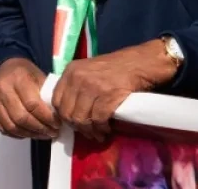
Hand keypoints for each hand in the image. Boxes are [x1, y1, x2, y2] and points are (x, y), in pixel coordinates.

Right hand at [0, 58, 57, 139]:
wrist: (4, 67)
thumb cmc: (27, 74)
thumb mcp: (40, 78)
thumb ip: (47, 96)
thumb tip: (58, 118)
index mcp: (18, 78)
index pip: (32, 104)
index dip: (47, 118)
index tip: (58, 124)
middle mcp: (2, 89)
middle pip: (21, 118)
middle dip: (40, 129)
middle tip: (53, 132)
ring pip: (12, 126)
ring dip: (30, 134)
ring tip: (43, 135)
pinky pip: (4, 129)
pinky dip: (19, 135)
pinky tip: (30, 133)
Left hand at [52, 40, 179, 141]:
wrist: (142, 63)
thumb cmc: (117, 68)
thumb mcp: (89, 70)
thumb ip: (76, 86)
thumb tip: (69, 111)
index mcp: (70, 71)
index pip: (56, 100)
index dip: (62, 116)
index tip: (72, 124)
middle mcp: (78, 78)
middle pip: (67, 112)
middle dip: (76, 127)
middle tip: (87, 133)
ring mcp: (93, 86)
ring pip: (81, 118)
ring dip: (90, 131)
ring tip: (97, 134)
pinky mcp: (108, 96)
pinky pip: (98, 119)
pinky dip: (101, 128)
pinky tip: (106, 130)